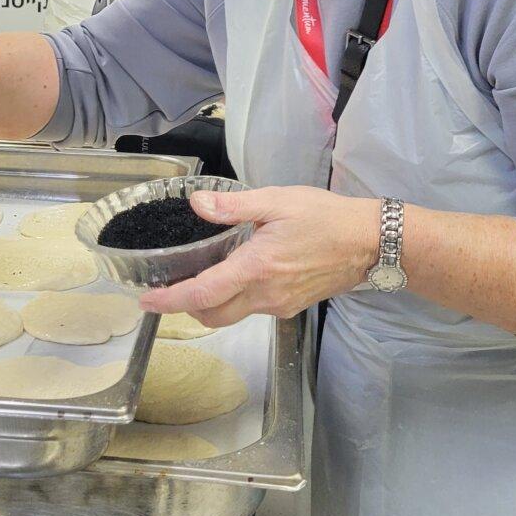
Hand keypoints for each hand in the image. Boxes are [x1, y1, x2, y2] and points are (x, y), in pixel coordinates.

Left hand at [139, 186, 379, 328]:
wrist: (368, 243)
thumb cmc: (325, 218)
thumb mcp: (278, 201)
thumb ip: (234, 206)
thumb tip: (196, 204)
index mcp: (256, 268)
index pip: (203, 293)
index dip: (170, 301)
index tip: (146, 301)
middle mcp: (265, 295)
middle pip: (212, 314)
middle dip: (185, 306)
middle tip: (168, 286)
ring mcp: (279, 305)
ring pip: (232, 315)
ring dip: (209, 303)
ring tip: (198, 277)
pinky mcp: (290, 307)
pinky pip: (252, 310)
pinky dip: (233, 299)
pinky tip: (235, 275)